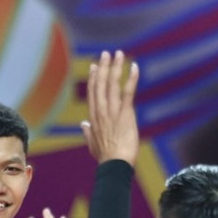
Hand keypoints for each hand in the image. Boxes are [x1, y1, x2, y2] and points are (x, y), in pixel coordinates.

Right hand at [81, 50, 139, 165]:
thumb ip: (87, 132)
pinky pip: (128, 92)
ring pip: (113, 84)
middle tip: (107, 53)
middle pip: (101, 84)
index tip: (95, 66)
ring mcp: (112, 111)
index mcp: (94, 117)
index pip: (93, 92)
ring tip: (119, 54)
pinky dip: (132, 78)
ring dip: (116, 67)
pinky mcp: (125, 114)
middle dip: (104, 67)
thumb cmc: (105, 157)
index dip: (94, 78)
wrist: (114, 164)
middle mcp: (101, 111)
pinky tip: (134, 67)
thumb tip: (83, 125)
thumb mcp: (92, 143)